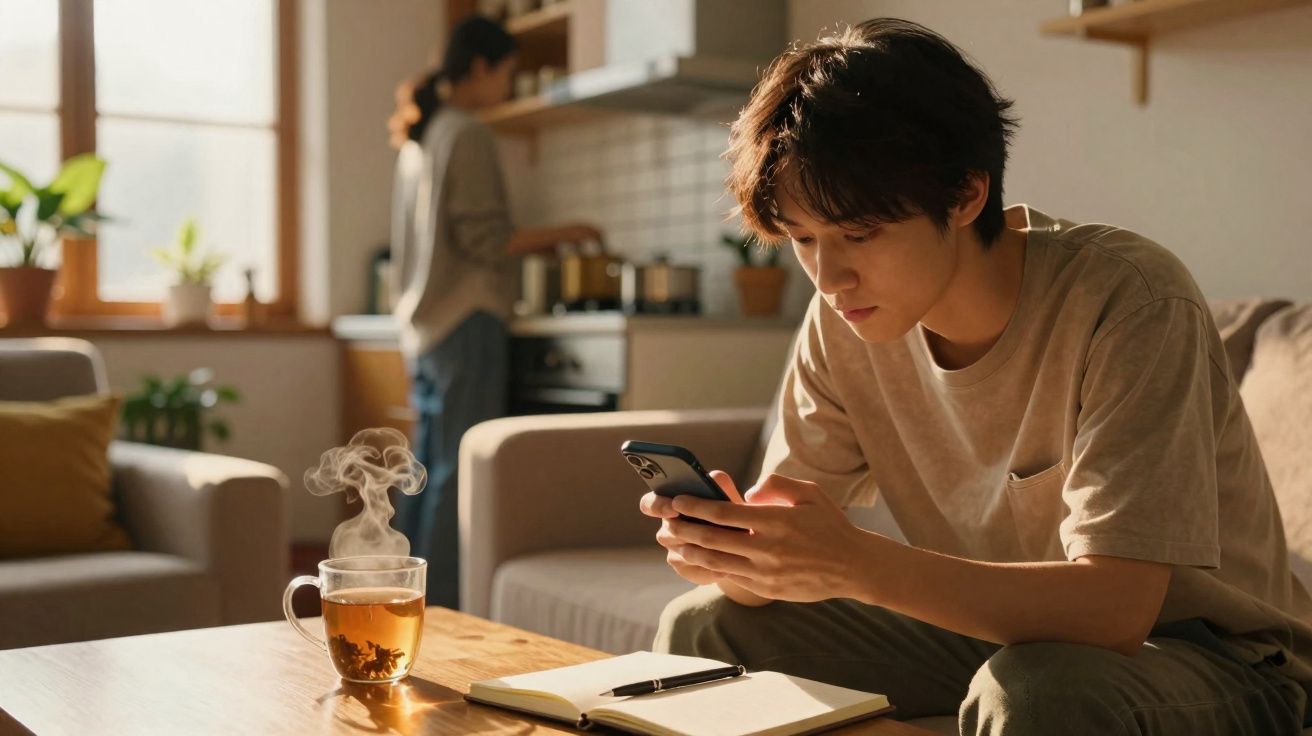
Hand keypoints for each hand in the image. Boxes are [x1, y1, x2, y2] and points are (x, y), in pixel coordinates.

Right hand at [639, 478, 728, 586]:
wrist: (743, 546)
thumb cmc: (732, 514)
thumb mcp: (728, 497)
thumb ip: (720, 485)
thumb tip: (714, 478)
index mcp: (670, 505)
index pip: (650, 504)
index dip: (657, 506)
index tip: (674, 507)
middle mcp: (668, 528)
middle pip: (667, 532)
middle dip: (687, 532)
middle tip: (706, 531)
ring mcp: (674, 550)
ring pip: (681, 552)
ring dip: (704, 550)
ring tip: (726, 548)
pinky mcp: (684, 569)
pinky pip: (693, 569)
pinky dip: (710, 567)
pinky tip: (727, 565)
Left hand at [661, 473, 866, 602]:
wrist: (853, 566)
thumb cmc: (829, 524)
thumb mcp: (809, 493)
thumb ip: (776, 484)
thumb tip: (746, 493)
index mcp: (776, 520)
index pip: (725, 512)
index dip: (697, 507)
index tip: (678, 501)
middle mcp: (768, 547)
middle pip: (713, 539)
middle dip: (685, 530)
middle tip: (666, 523)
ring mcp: (766, 571)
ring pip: (717, 562)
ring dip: (691, 553)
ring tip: (674, 544)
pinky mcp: (767, 587)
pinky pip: (731, 577)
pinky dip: (709, 569)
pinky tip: (696, 562)